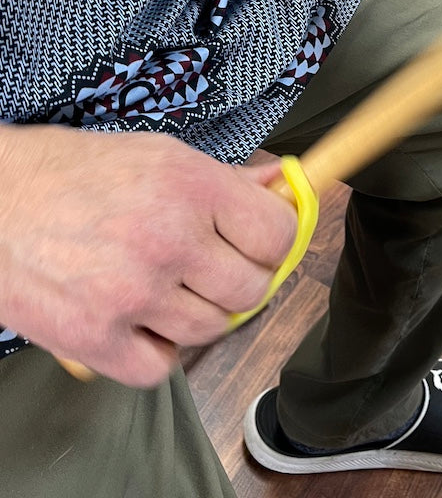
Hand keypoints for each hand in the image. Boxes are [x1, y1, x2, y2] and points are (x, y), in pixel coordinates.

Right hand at [0, 125, 296, 386]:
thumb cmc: (77, 172)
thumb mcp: (160, 156)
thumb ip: (225, 178)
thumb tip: (280, 184)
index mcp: (193, 186)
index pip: (276, 234)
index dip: (275, 241)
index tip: (260, 244)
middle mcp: (170, 238)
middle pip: (251, 289)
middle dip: (240, 280)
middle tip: (214, 270)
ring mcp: (133, 293)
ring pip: (210, 330)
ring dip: (198, 315)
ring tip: (169, 289)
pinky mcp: (93, 338)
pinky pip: (159, 369)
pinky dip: (157, 353)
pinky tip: (141, 322)